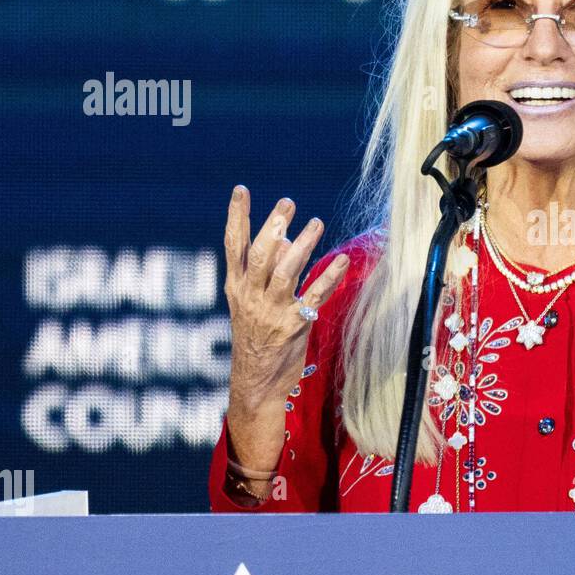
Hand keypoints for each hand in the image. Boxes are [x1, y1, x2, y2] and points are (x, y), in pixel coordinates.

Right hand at [223, 185, 349, 470]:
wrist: (254, 384)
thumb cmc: (256, 338)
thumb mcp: (250, 304)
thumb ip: (263, 272)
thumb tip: (283, 239)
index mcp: (236, 288)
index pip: (233, 246)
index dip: (236, 217)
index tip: (241, 190)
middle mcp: (250, 297)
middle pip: (260, 253)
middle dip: (273, 225)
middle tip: (288, 203)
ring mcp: (271, 311)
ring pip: (285, 271)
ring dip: (302, 245)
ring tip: (316, 223)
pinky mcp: (293, 326)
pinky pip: (314, 296)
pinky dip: (329, 276)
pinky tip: (342, 260)